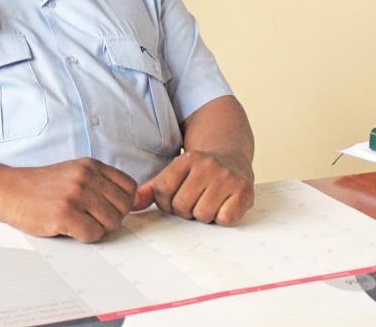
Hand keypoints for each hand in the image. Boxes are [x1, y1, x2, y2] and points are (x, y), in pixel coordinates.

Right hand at [0, 158, 136, 242]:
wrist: (8, 190)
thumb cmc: (41, 186)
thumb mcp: (74, 172)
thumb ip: (101, 183)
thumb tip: (136, 201)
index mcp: (90, 165)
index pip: (129, 187)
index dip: (121, 203)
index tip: (106, 208)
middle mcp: (85, 177)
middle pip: (123, 208)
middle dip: (110, 218)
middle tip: (90, 218)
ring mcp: (75, 195)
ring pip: (111, 223)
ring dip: (97, 228)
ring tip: (78, 222)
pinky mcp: (64, 214)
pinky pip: (93, 234)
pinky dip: (84, 237)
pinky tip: (68, 228)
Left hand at [132, 151, 253, 224]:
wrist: (232, 158)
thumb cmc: (199, 173)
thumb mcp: (175, 173)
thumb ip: (152, 189)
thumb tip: (131, 204)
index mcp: (187, 159)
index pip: (162, 190)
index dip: (166, 202)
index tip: (176, 198)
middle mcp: (207, 165)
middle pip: (181, 206)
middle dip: (185, 211)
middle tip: (195, 201)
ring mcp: (227, 177)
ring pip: (202, 214)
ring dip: (204, 215)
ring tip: (209, 202)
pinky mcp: (244, 190)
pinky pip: (225, 218)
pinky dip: (222, 218)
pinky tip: (223, 205)